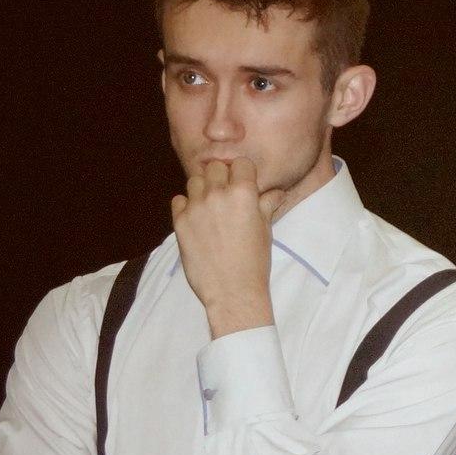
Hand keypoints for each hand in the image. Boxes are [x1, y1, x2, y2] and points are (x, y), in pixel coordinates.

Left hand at [170, 157, 285, 337]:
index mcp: (243, 193)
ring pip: (194, 180)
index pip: (241, 163)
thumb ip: (267, 205)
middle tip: (226, 195)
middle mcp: (217, 194)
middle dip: (222, 177)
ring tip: (210, 206)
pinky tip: (197, 219)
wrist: (232, 291)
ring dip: (203, 188)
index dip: (244, 173)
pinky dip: (187, 205)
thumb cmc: (254, 261)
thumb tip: (276, 192)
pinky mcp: (180, 222)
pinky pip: (179, 200)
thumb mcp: (265, 230)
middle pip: (215, 167)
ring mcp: (196, 207)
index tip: (244, 183)